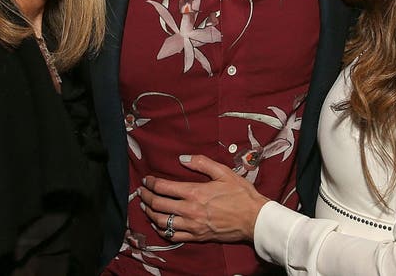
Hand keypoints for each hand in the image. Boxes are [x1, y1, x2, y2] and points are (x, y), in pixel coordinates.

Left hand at [138, 155, 267, 243]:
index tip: (147, 180)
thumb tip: (181, 158)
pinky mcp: (196, 237)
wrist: (254, 219)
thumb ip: (201, 163)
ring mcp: (192, 225)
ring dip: (150, 213)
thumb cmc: (240, 194)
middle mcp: (189, 210)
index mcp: (194, 192)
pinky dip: (162, 229)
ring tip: (146, 207)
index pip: (163, 187)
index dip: (151, 183)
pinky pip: (172, 236)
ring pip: (162, 221)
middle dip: (146, 197)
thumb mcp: (223, 172)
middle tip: (142, 192)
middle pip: (158, 204)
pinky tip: (159, 224)